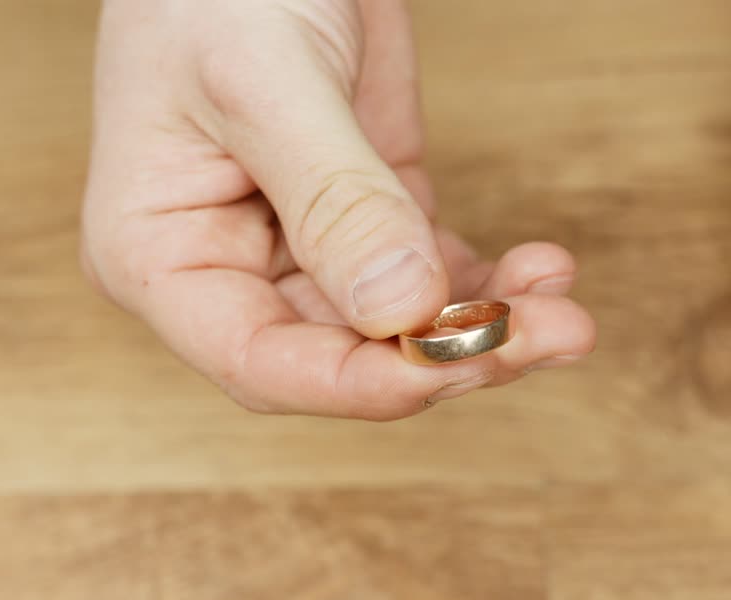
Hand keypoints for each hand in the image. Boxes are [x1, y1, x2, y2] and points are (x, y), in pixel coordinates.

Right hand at [82, 0, 594, 418]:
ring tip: (565, 312)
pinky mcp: (372, 214)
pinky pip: (432, 274)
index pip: (259, 361)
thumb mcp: (265, 84)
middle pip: (345, 356)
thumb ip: (333, 199)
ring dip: (487, 326)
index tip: (446, 367)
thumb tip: (402, 307)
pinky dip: (490, 282)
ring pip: (401, 327)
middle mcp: (234, 268)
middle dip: (449, 354)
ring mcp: (308, 246)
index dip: (356, 384)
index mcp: (164, 256)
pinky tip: (545, 271)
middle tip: (546, 333)